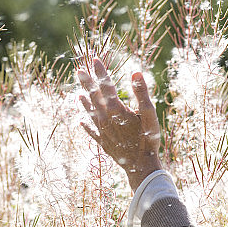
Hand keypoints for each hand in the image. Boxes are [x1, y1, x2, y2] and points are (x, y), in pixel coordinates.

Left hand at [77, 57, 161, 190]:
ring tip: (77, 94)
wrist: (141, 166)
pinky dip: (86, 126)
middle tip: (79, 71)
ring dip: (84, 103)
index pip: (106, 86)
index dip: (101, 72)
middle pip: (94, 97)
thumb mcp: (149, 114)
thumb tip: (135, 72)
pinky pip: (92, 131)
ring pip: (90, 113)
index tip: (95, 59)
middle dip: (88, 83)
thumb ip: (142, 93)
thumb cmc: (148, 140)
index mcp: (117, 109)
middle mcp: (106, 118)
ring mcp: (103, 131)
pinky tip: (80, 122)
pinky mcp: (104, 143)